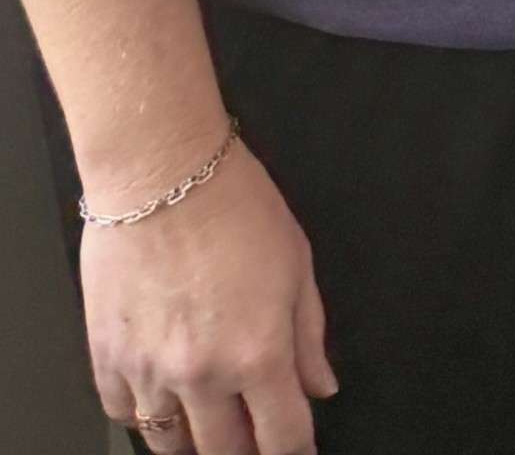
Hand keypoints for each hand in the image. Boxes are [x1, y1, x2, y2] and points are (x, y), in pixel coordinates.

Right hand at [85, 141, 336, 454]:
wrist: (161, 173)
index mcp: (259, 352)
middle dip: (247, 451)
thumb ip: (310, 335)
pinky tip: (164, 393)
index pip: (284, 437)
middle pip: (226, 453)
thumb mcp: (297, 263)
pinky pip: (125, 413)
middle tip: (255, 434)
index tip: (300, 450)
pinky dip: (146, 412)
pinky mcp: (109, 359)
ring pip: (171, 443)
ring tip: (210, 422)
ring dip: (195, 440)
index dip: (296, 452)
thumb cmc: (233, 204)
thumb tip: (321, 384)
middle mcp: (203, 374)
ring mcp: (150, 372)